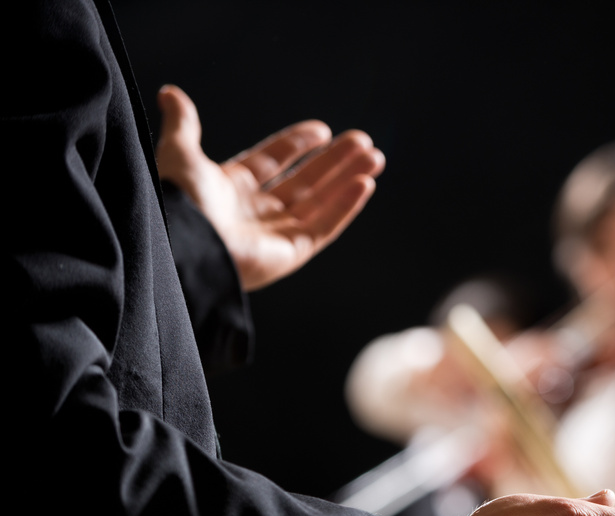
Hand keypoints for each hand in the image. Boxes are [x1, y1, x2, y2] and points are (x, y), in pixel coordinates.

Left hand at [154, 85, 384, 290]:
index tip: (323, 129)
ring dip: (349, 179)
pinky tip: (364, 184)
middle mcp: (256, 211)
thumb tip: (170, 93)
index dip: (298, 143)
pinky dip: (345, 206)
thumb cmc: (178, 202)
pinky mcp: (291, 253)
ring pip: (321, 202)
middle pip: (305, 181)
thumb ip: (183, 123)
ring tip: (375, 158)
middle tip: (363, 143)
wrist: (184, 245)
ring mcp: (276, 234)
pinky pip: (324, 227)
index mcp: (231, 188)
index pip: (273, 161)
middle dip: (336, 161)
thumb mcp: (179, 153)